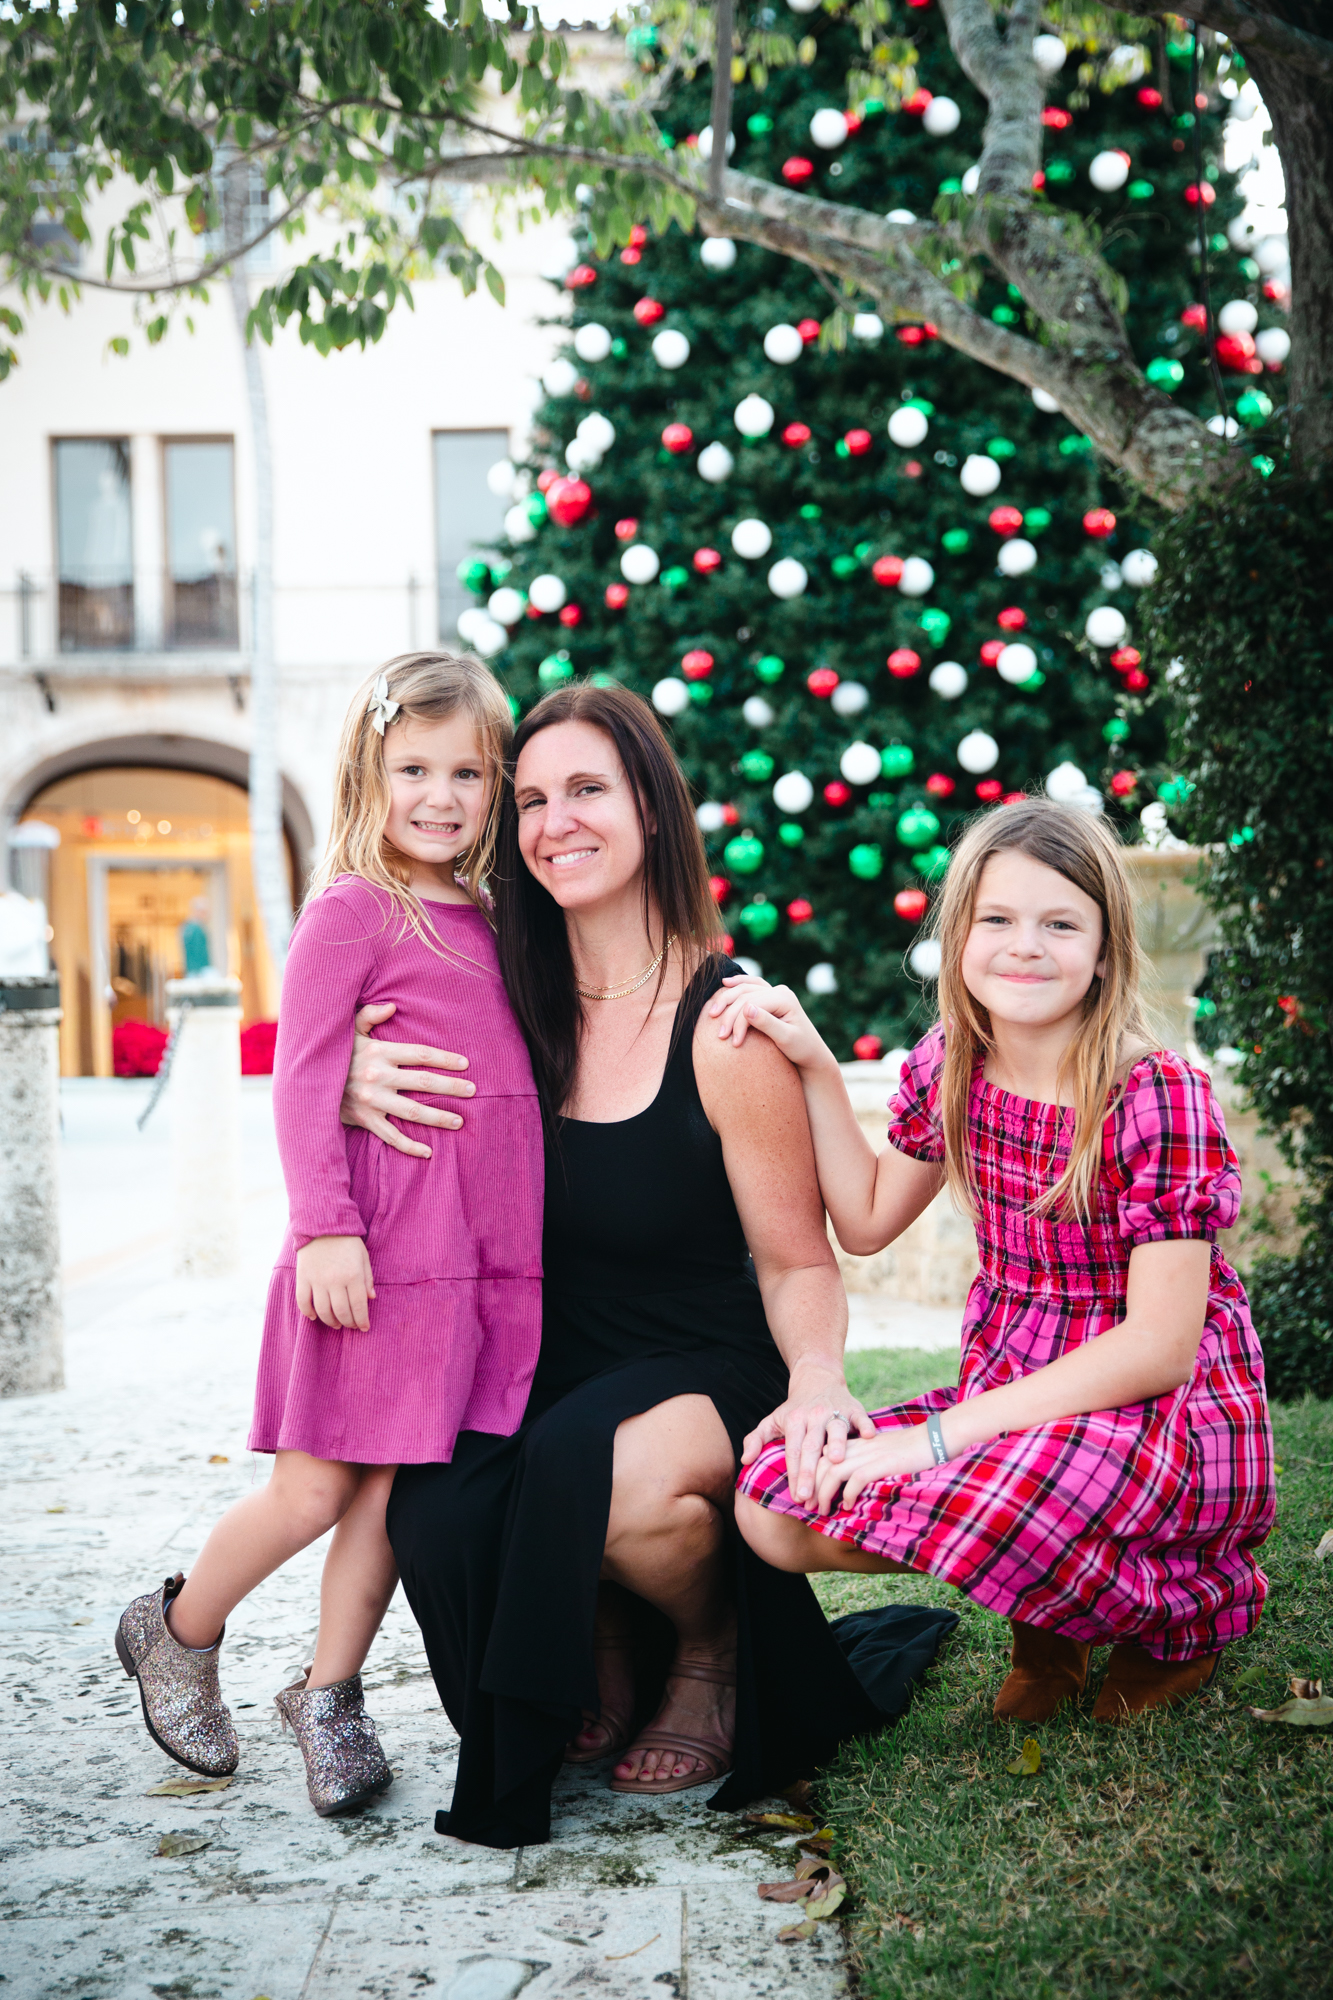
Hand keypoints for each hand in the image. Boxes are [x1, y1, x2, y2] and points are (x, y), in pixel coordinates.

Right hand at [296, 1235, 375, 1330]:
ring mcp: (317, 1280)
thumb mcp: (363, 1257)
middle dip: (348, 1323)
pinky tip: (314, 1317)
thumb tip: (371, 1298)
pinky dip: (308, 1312)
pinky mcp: (303, 1278)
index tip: (364, 1328)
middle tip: (351, 1326)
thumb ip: (367, 1278)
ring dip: (330, 1321)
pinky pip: (303, 1301)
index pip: (359, 1306)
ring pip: (323, 1311)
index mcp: (353, 1275)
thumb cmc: (347, 1241)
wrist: (321, 1224)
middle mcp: (335, 1281)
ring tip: (336, 1324)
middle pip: (342, 1312)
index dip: (362, 1320)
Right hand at [339, 1001, 474, 1158]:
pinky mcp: (364, 1120)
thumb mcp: (348, 1030)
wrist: (305, 1082)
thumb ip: (369, 1016)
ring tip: (459, 1121)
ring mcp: (372, 1101)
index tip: (464, 1064)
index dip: (446, 1059)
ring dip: (439, 1118)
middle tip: (472, 1091)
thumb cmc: (334, 1054)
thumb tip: (392, 1006)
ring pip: (414, 1112)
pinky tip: (428, 1152)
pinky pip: (391, 1137)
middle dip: (451, 1087)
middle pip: (424, 1083)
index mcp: (379, 1052)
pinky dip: (410, 1146)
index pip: (421, 1054)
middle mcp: (378, 1076)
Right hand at [711, 979, 832, 1072]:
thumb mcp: (786, 1039)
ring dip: (726, 999)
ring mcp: (775, 992)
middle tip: (719, 1036)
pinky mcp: (771, 997)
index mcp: (784, 998)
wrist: (812, 1053)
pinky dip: (737, 984)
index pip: (752, 1004)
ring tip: (712, 1014)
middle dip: (729, 1015)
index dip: (738, 1022)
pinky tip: (724, 983)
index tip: (733, 1043)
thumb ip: (767, 1024)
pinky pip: (750, 985)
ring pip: (744, 989)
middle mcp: (780, 991)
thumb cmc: (801, 1049)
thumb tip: (746, 1008)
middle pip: (745, 996)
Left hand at [740, 1363, 875, 1506]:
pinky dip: (864, 1424)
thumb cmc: (795, 1409)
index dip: (794, 1474)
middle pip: (810, 1445)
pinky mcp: (853, 1406)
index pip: (792, 1451)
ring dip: (836, 1443)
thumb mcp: (772, 1420)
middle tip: (809, 1496)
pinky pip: (860, 1416)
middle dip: (809, 1471)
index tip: (797, 1498)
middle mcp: (814, 1415)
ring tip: (836, 1460)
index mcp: (794, 1420)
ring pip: (835, 1428)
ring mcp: (834, 1410)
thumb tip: (745, 1460)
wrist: (817, 1378)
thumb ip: (756, 1439)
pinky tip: (869, 1436)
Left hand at [811, 1423, 933, 1515]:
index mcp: (856, 1443)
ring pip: (833, 1472)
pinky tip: (848, 1506)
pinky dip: (849, 1494)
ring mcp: (869, 1454)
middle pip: (821, 1463)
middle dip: (811, 1486)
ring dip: (824, 1493)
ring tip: (823, 1510)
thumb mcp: (879, 1452)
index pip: (822, 1455)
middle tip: (807, 1506)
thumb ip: (862, 1461)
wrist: (934, 1439)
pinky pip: (856, 1479)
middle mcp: (858, 1446)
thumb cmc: (909, 1451)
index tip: (806, 1493)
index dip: (810, 1475)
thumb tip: (845, 1482)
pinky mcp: (882, 1463)